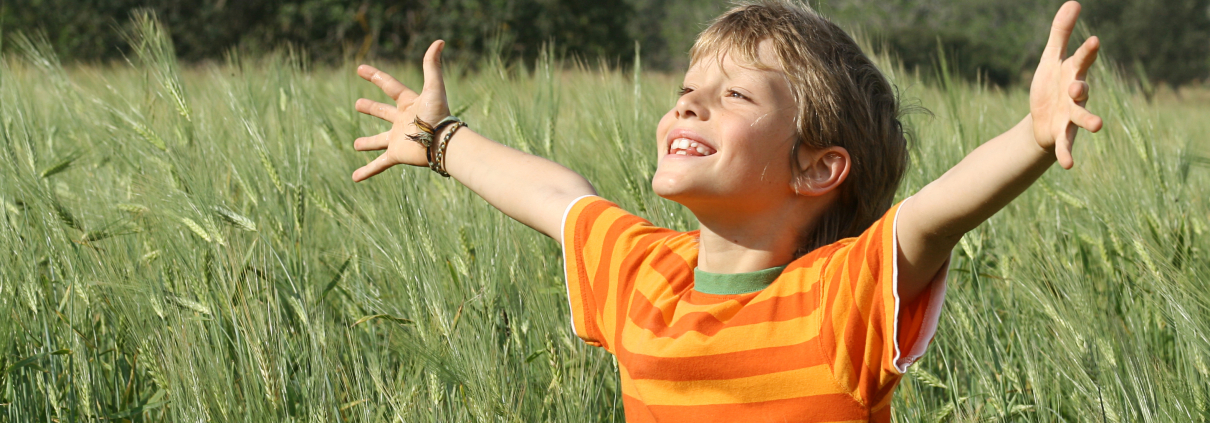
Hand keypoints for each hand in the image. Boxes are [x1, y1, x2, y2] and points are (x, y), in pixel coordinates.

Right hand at [351, 40, 449, 181]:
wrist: (444, 143)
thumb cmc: (440, 115)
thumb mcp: (434, 88)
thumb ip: (433, 65)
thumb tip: (439, 41)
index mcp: (409, 103)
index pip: (389, 86)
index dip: (375, 76)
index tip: (360, 69)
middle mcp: (403, 121)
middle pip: (383, 112)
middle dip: (371, 109)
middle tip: (357, 105)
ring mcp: (398, 138)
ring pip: (379, 141)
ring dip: (368, 144)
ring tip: (356, 145)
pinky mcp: (397, 154)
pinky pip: (379, 165)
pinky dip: (368, 171)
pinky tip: (355, 178)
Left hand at [1030, 1, 1102, 168]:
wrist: (1041, 119)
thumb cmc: (1050, 86)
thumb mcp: (1050, 59)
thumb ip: (1061, 33)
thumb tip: (1074, 2)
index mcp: (1072, 74)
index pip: (1081, 60)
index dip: (1086, 52)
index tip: (1093, 41)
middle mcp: (1076, 95)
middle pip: (1082, 90)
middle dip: (1081, 88)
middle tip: (1078, 86)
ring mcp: (1071, 116)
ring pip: (1082, 118)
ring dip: (1089, 121)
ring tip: (1098, 125)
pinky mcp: (1062, 134)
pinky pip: (1067, 145)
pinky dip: (1067, 154)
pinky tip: (1069, 165)